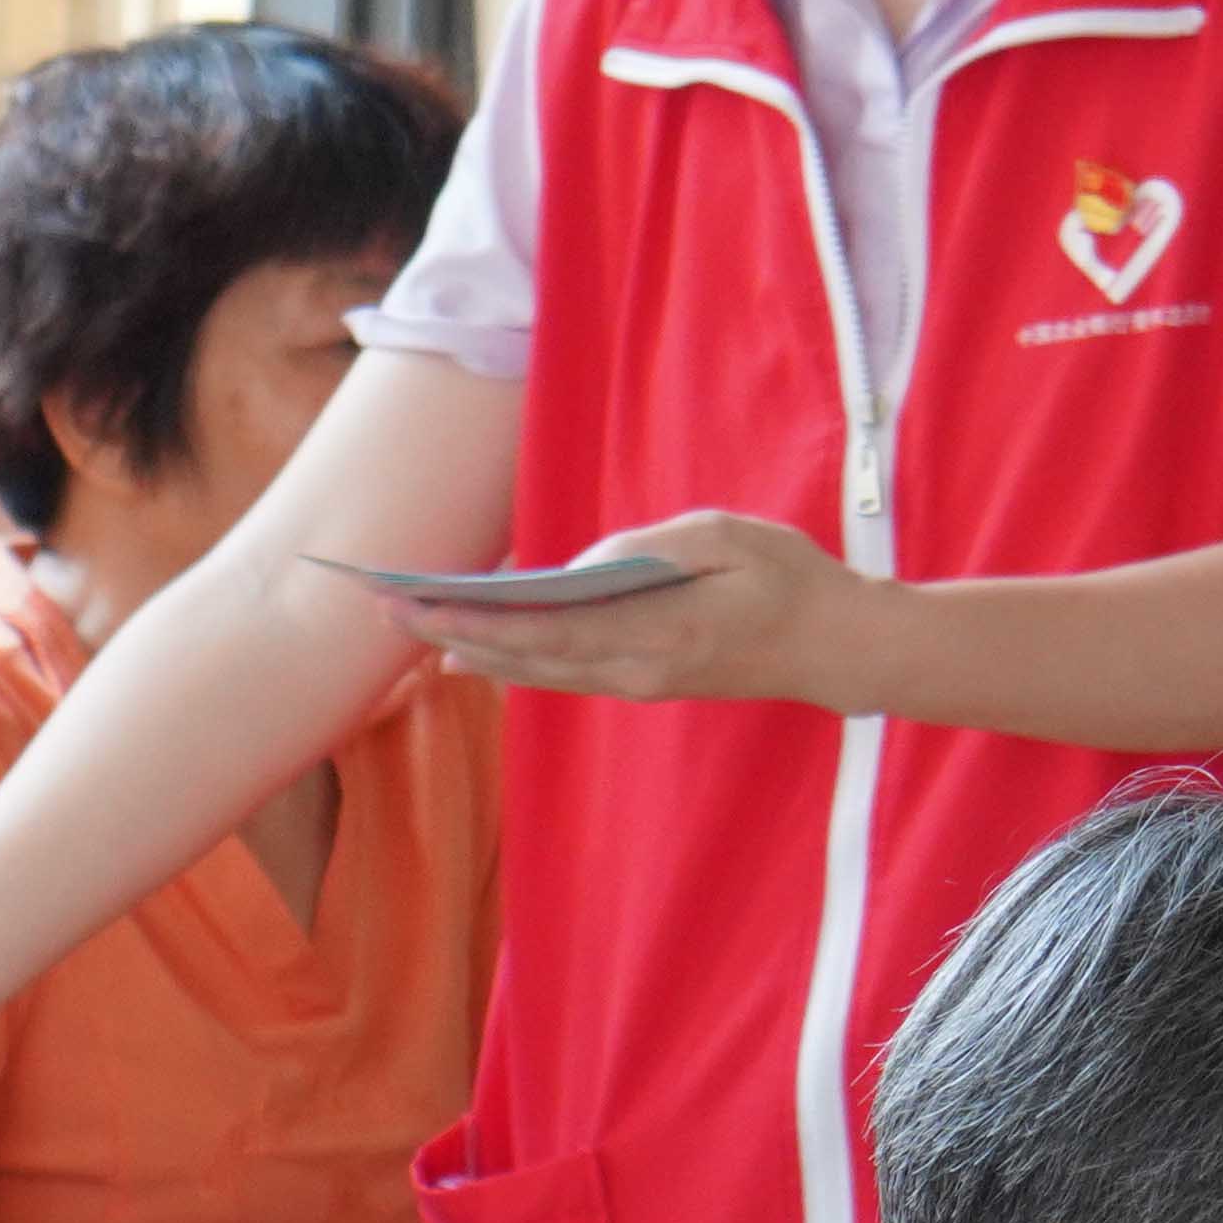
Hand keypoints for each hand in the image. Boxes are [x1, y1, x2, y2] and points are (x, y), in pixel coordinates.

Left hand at [375, 511, 865, 714]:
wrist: (838, 649)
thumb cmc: (788, 580)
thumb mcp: (726, 538)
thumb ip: (649, 548)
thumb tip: (583, 565)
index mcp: (655, 632)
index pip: (542, 632)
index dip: (472, 621)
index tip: (415, 606)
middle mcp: (635, 670)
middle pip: (525, 659)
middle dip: (451, 635)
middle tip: (383, 611)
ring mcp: (638, 684)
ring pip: (539, 674)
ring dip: (474, 652)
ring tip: (414, 630)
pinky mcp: (644, 682)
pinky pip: (564, 674)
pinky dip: (513, 661)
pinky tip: (478, 651)